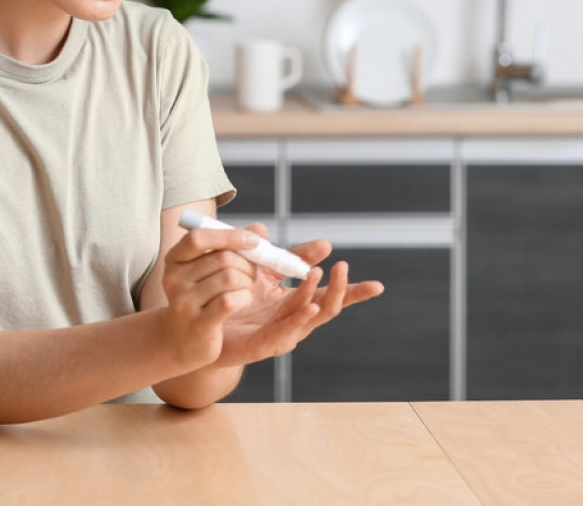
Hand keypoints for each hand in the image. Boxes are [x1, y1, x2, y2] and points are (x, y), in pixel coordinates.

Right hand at [157, 224, 263, 369]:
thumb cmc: (202, 297)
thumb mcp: (210, 268)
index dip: (229, 235)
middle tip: (251, 274)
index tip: (253, 240)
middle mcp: (174, 278)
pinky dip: (244, 298)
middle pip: (223, 258)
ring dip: (247, 283)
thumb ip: (233, 245)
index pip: (198, 238)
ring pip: (230, 278)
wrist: (182, 340)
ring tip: (244, 290)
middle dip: (247, 264)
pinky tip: (242, 302)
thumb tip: (259, 229)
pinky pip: (230, 301)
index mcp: (175, 258)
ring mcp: (183, 302)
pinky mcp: (198, 324)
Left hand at [211, 223, 383, 368]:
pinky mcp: (264, 345)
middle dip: (338, 288)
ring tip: (321, 273)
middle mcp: (294, 320)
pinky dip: (301, 320)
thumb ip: (277, 254)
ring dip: (317, 294)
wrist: (203, 328)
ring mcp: (282, 334)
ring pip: (308, 316)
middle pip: (326, 306)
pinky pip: (286, 333)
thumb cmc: (233, 300)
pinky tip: (311, 307)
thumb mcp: (258, 271)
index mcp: (296, 302)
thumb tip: (299, 236)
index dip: (353, 291)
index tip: (378, 286)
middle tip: (342, 266)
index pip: (330, 295)